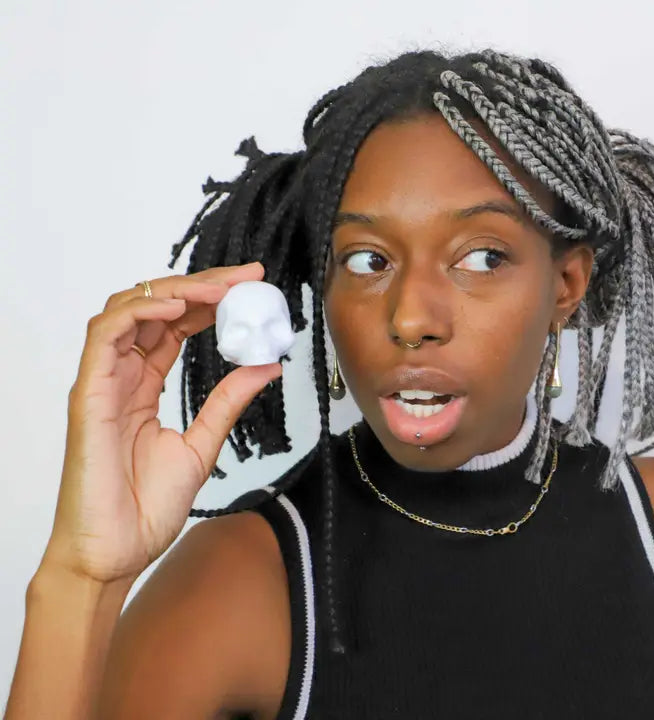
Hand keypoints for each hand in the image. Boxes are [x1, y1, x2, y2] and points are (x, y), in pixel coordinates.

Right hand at [40, 262, 281, 584]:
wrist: (114, 553)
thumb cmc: (144, 508)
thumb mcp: (201, 445)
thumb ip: (227, 402)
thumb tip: (266, 368)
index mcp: (144, 386)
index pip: (177, 327)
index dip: (212, 302)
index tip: (252, 289)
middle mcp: (122, 376)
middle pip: (157, 310)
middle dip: (202, 286)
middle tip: (246, 278)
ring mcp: (103, 382)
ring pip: (128, 311)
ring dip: (174, 292)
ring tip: (219, 290)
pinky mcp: (89, 394)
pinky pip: (105, 337)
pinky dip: (139, 313)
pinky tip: (177, 310)